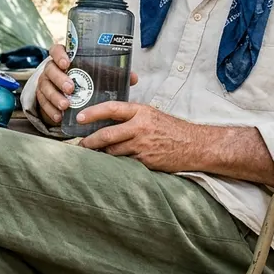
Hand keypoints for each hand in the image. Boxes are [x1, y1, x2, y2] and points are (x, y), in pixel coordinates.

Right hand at [34, 44, 138, 125]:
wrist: (66, 93)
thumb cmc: (84, 79)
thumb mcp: (97, 74)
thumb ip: (112, 74)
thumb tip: (133, 78)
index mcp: (64, 57)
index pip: (56, 49)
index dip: (60, 55)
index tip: (67, 63)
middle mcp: (52, 68)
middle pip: (50, 70)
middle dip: (60, 79)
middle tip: (71, 89)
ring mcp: (45, 83)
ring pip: (45, 87)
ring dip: (55, 97)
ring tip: (66, 106)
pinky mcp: (42, 97)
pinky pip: (43, 103)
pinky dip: (50, 110)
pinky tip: (59, 117)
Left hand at [77, 102, 202, 172]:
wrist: (194, 145)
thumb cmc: (172, 129)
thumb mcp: (152, 115)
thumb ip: (132, 116)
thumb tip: (108, 120)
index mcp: (141, 111)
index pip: (111, 108)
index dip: (92, 113)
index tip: (79, 118)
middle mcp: (140, 127)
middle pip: (106, 134)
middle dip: (90, 141)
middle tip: (81, 144)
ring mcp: (142, 145)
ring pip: (113, 151)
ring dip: (102, 154)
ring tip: (93, 155)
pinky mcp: (145, 161)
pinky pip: (124, 162)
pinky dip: (116, 163)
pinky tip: (110, 165)